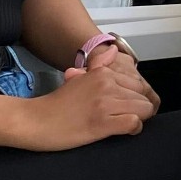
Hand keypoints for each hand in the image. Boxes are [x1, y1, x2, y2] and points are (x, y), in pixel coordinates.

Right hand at [13, 59, 158, 149]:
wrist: (36, 121)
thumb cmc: (58, 104)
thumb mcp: (79, 77)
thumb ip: (100, 64)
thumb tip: (113, 49)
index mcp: (103, 73)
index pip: (138, 83)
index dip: (136, 97)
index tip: (125, 106)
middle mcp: (107, 84)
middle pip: (144, 96)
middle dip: (139, 108)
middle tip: (123, 116)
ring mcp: (105, 103)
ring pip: (143, 109)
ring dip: (137, 119)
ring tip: (121, 123)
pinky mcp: (103, 122)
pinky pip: (134, 123)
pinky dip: (132, 129)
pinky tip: (121, 131)